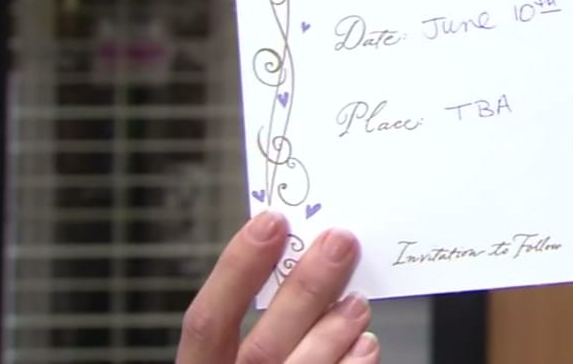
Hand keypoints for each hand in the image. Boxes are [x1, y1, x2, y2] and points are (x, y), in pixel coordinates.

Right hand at [178, 211, 379, 363]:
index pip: (206, 323)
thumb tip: (304, 264)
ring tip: (357, 300)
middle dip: (304, 290)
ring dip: (333, 332)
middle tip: (339, 244)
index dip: (236, 269)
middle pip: (262, 348)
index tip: (272, 223)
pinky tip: (366, 346)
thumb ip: (258, 327)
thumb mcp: (234, 360)